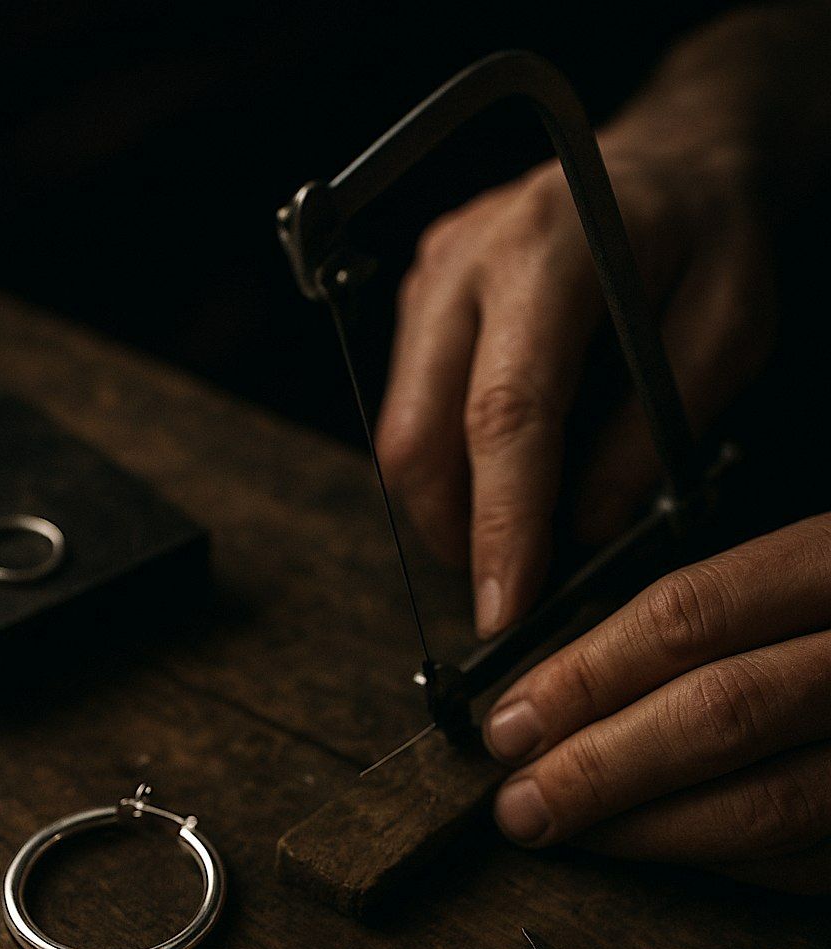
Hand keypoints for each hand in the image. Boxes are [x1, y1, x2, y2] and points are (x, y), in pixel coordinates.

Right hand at [374, 19, 791, 637]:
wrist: (669, 157)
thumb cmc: (707, 237)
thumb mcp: (730, 328)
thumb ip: (658, 430)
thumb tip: (587, 527)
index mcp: (551, 249)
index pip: (505, 412)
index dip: (501, 523)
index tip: (505, 608)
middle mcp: (469, 256)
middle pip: (421, 434)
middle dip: (457, 533)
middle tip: (510, 591)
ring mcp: (430, 274)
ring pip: (402, 433)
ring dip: (449, 506)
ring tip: (517, 533)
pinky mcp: (418, 295)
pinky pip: (409, 408)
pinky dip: (449, 464)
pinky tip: (503, 474)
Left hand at [483, 514, 830, 892]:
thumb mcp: (811, 567)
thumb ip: (714, 615)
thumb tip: (561, 684)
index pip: (691, 615)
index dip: (585, 674)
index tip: (510, 721)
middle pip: (721, 714)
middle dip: (599, 768)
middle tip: (520, 803)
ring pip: (766, 805)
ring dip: (647, 831)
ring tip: (569, 834)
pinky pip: (805, 859)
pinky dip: (721, 861)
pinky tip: (660, 850)